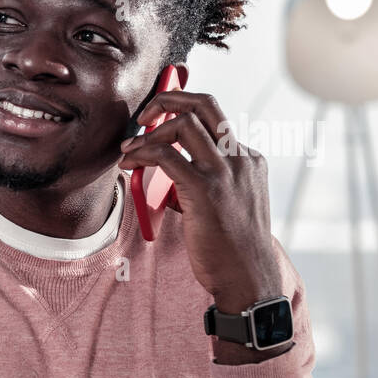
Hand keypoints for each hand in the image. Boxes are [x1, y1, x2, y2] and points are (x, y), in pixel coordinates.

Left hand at [117, 90, 282, 309]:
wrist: (248, 278)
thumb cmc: (231, 248)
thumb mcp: (227, 204)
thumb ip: (203, 182)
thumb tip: (167, 172)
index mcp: (248, 159)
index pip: (214, 116)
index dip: (182, 109)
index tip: (158, 118)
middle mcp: (240, 158)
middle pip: (204, 103)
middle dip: (167, 99)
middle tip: (142, 116)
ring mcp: (224, 172)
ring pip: (183, 123)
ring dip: (148, 132)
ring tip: (129, 151)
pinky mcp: (205, 190)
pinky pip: (167, 155)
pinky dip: (143, 153)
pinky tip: (130, 165)